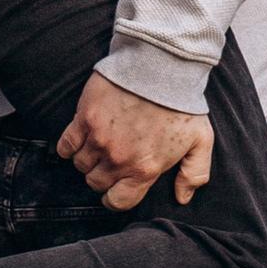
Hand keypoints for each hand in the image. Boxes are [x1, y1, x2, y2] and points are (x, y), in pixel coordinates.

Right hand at [56, 71, 213, 211]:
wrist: (160, 66)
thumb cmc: (182, 103)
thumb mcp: (201, 140)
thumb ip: (195, 173)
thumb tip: (183, 197)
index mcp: (144, 169)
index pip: (118, 202)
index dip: (115, 198)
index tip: (115, 189)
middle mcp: (118, 159)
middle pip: (96, 183)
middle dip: (102, 177)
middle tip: (110, 161)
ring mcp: (99, 140)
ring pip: (81, 165)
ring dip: (88, 159)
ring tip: (99, 146)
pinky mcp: (84, 119)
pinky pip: (65, 146)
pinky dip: (69, 147)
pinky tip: (80, 139)